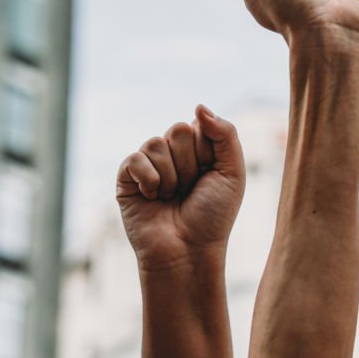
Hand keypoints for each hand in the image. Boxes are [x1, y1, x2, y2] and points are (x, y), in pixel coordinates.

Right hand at [116, 106, 244, 270]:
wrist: (188, 251)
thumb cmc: (213, 216)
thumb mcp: (232, 172)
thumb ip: (225, 134)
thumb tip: (198, 106)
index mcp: (199, 150)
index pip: (199, 125)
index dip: (208, 152)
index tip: (210, 177)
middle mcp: (173, 154)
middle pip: (178, 130)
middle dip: (190, 164)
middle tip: (190, 190)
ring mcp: (149, 165)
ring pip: (156, 144)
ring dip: (171, 177)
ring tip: (172, 198)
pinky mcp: (126, 178)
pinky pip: (136, 159)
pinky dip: (150, 180)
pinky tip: (153, 198)